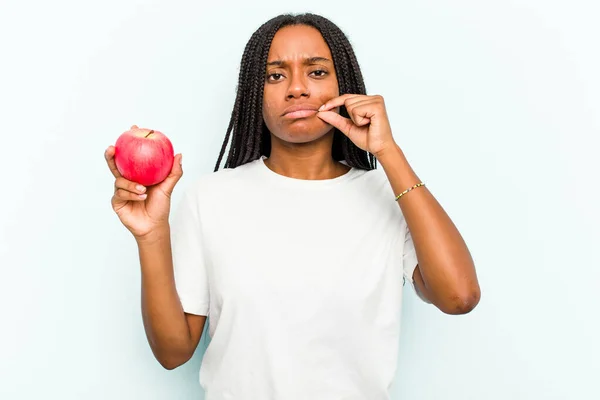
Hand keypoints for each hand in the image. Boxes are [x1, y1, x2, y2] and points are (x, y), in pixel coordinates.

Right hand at [105, 125, 182, 239]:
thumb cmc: (160, 206)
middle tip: (113, 148)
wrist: (154, 226)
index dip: (130, 141)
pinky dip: (132, 194)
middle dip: (111, 155)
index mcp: (137, 174)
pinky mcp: (117, 201)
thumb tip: (179, 154)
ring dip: (131, 185)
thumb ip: (174, 172)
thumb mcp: (168, 187)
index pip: (131, 156)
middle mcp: (127, 180)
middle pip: (115, 164)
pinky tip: (141, 197)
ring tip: (143, 189)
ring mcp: (120, 190)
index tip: (133, 127)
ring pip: (120, 181)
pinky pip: (120, 193)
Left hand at [316, 94, 396, 157]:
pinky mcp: (377, 106)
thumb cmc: (368, 138)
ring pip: (351, 105)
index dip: (333, 102)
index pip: (346, 97)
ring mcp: (376, 100)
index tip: (321, 109)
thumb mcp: (347, 127)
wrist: (379, 148)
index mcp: (367, 100)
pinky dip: (359, 120)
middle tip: (362, 124)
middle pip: (347, 100)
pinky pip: (357, 110)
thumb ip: (335, 119)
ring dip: (355, 119)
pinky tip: (370, 123)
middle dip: (350, 116)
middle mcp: (373, 97)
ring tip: (367, 124)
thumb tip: (321, 113)